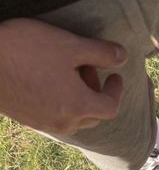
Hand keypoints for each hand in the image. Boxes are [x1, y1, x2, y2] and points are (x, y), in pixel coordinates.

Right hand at [0, 18, 127, 134]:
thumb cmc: (26, 51)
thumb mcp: (69, 45)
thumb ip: (100, 52)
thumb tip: (123, 56)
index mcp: (79, 107)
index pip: (111, 107)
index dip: (117, 90)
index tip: (114, 74)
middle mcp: (65, 122)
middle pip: (93, 116)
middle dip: (96, 93)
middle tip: (84, 68)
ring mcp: (45, 124)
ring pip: (73, 119)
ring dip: (78, 99)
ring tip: (63, 72)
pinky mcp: (29, 121)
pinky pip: (54, 118)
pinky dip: (60, 103)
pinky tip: (46, 80)